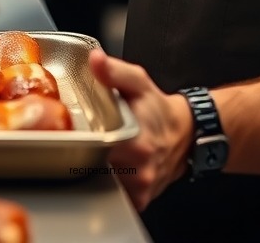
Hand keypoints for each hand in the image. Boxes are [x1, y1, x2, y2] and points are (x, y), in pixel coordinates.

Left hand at [88, 48, 192, 210]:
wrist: (185, 135)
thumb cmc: (158, 108)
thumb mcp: (138, 82)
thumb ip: (114, 72)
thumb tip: (95, 60)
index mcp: (136, 142)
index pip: (95, 150)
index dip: (80, 140)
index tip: (73, 132)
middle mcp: (139, 171)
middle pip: (94, 168)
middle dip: (83, 153)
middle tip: (84, 138)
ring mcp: (140, 188)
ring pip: (101, 183)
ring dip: (94, 168)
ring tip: (96, 150)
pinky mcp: (139, 199)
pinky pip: (113, 193)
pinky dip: (107, 181)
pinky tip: (109, 165)